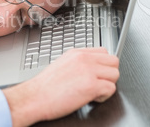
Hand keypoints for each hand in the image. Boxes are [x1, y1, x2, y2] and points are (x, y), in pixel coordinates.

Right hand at [3, 47, 119, 126]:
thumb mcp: (62, 64)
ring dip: (107, 85)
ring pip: (115, 74)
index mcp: (77, 53)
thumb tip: (91, 67)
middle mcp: (84, 59)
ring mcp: (88, 71)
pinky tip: (91, 98)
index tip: (99, 74)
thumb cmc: (45, 87)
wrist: (35, 97)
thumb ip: (78, 63)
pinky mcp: (91, 85)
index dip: (104, 65)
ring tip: (94, 91)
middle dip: (109, 74)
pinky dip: (104, 97)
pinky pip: (111, 89)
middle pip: (114, 61)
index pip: (104, 51)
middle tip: (98, 83)